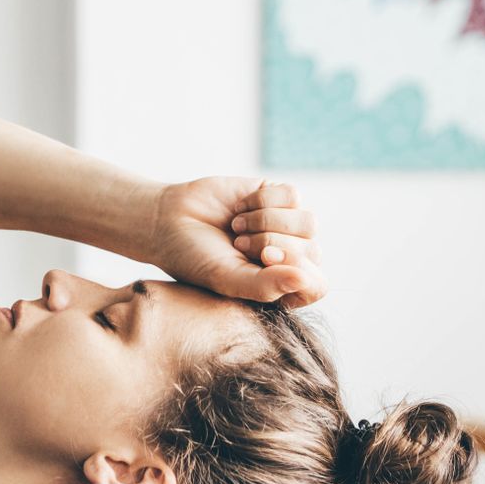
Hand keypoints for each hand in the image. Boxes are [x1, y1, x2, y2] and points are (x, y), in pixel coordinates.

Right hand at [147, 177, 325, 307]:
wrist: (169, 220)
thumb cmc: (194, 259)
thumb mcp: (227, 280)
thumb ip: (266, 286)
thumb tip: (305, 279)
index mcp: (279, 287)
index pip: (315, 285)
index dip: (294, 270)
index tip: (263, 259)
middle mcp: (289, 258)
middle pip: (312, 251)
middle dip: (271, 243)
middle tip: (237, 244)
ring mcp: (286, 227)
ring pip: (308, 223)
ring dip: (266, 222)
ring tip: (237, 227)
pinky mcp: (278, 197)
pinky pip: (293, 196)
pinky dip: (262, 201)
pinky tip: (240, 208)